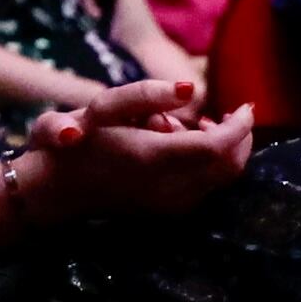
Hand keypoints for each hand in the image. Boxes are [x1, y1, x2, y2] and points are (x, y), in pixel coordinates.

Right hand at [22, 78, 254, 223]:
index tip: (245, 106)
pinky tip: (189, 148)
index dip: (239, 126)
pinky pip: (209, 188)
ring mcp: (171, 205)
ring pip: (222, 180)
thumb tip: (190, 89)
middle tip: (233, 115)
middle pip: (229, 166)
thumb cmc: (73, 143)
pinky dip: (212, 166)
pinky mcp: (170, 212)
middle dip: (240, 138)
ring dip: (225, 152)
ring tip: (204, 127)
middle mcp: (169, 188)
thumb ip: (145, 96)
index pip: (217, 146)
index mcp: (153, 158)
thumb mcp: (102, 109)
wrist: (54, 190)